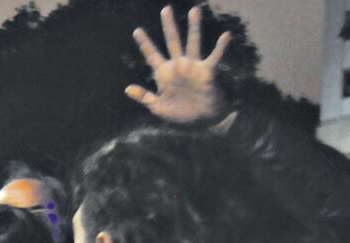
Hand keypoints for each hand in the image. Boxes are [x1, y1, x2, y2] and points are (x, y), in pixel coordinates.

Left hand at [126, 6, 230, 123]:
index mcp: (164, 73)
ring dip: (193, 28)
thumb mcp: (157, 107)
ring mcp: (192, 67)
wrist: (200, 121)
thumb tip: (127, 88)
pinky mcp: (206, 73)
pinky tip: (225, 35)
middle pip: (172, 42)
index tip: (136, 31)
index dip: (145, 44)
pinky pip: (214, 58)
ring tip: (194, 11)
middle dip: (168, 26)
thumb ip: (144, 96)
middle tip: (165, 9)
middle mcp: (178, 66)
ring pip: (192, 43)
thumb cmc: (179, 113)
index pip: (152, 55)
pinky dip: (220, 48)